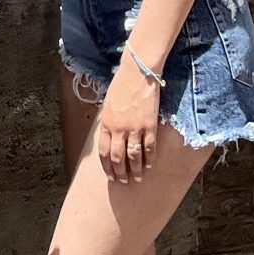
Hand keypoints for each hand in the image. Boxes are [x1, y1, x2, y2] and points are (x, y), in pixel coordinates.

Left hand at [95, 63, 159, 182]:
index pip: (104, 151)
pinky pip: (149, 147)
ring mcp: (134, 128)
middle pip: (118, 158)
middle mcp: (118, 128)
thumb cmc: (121, 85)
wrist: (138, 72)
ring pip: (134, 156)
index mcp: (106, 123)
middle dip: (120, 173)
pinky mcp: (149, 125)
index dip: (107, 166)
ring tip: (137, 179)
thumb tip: (109, 135)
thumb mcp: (108, 104)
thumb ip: (108, 121)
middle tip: (123, 181)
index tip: (110, 176)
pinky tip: (149, 165)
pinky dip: (149, 159)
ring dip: (135, 170)